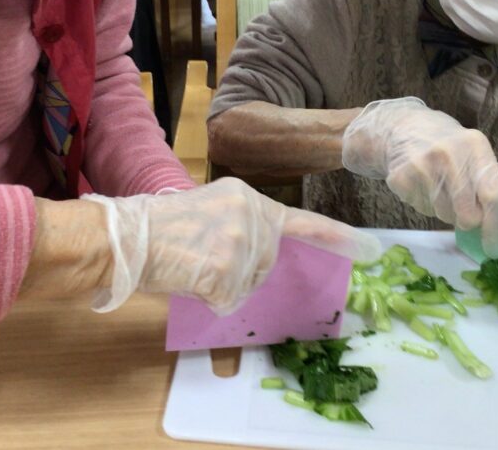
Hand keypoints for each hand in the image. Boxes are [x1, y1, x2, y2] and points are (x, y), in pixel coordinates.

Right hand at [85, 177, 380, 313]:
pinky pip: (228, 301)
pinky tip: (188, 278)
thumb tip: (259, 258)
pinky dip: (208, 299)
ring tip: (190, 265)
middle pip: (266, 264)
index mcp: (246, 197)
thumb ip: (240, 225)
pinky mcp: (225, 270)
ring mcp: (240, 243)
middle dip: (242, 272)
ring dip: (222, 287)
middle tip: (200, 258)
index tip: (372, 250)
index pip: (301, 220)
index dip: (338, 238)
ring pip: (247, 286)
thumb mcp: (208, 210)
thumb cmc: (158, 227)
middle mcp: (250, 214)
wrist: (125, 237)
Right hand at [342, 97, 497, 255]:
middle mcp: (449, 153)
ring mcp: (421, 165)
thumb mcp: (472, 152)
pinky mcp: (400, 177)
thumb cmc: (447, 146)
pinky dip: (425, 205)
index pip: (493, 195)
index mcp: (475, 145)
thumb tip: (495, 227)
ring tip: (440, 189)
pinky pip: (422, 209)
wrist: (402, 128)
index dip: (496, 227)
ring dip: (446, 211)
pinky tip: (423, 185)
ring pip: (444, 214)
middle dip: (468, 221)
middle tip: (464, 214)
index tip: (495, 248)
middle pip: (468, 213)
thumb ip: (485, 182)